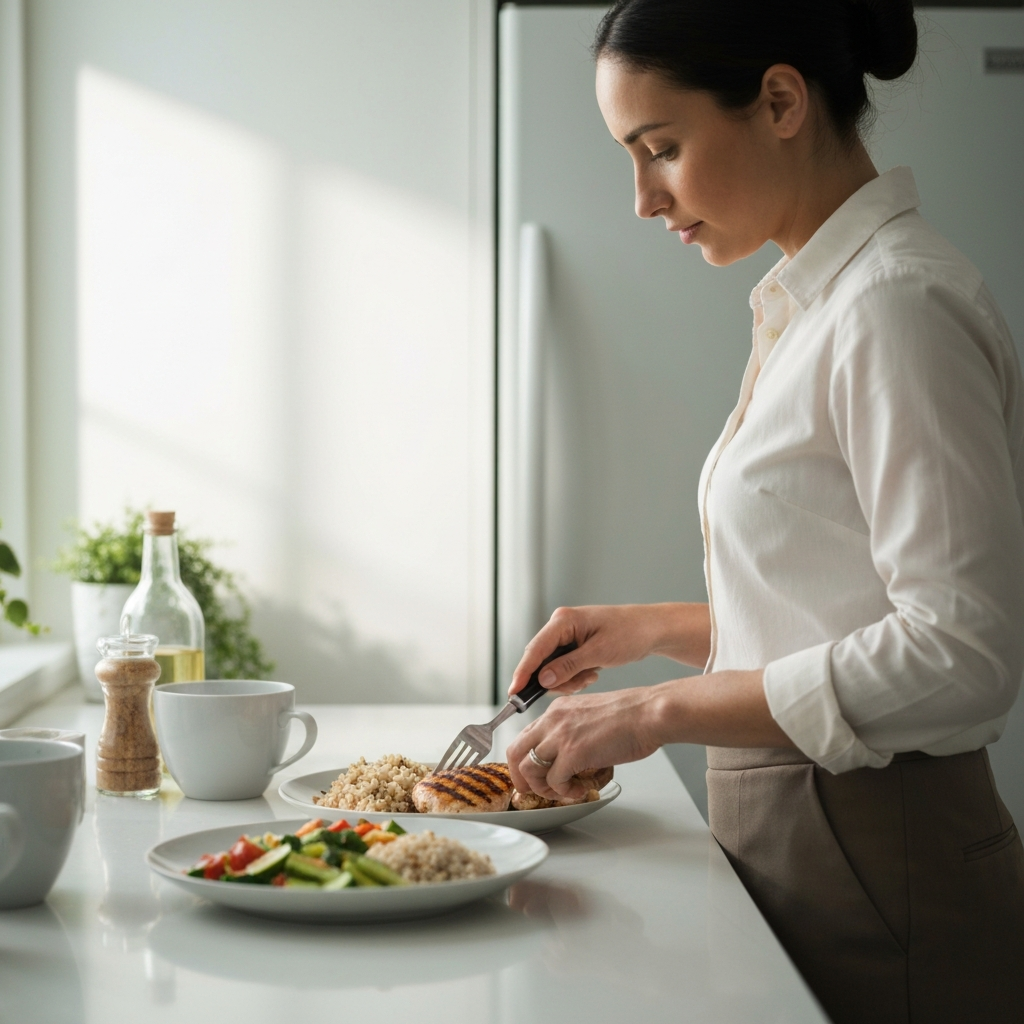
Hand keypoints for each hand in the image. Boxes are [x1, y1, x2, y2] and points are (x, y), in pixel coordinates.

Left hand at [506, 687, 662, 800]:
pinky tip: (579, 791)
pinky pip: (554, 781)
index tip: (535, 775)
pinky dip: (564, 793)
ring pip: (528, 769)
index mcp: (557, 709)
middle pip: (514, 752)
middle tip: (536, 791)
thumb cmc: (631, 716)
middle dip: (522, 778)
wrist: (650, 713)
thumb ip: (573, 730)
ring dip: (542, 788)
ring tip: (562, 792)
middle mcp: (553, 719)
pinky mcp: (573, 752)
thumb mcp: (590, 714)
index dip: (525, 760)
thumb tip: (567, 756)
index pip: (525, 736)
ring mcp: (561, 735)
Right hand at [509, 604, 701, 698]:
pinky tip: (592, 673)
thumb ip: (568, 666)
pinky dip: (575, 676)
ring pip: (552, 668)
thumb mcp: (599, 653)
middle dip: (555, 679)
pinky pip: (563, 667)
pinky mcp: (574, 645)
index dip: (522, 673)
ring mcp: (567, 636)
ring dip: (568, 679)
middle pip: (541, 660)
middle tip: (576, 686)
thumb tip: (542, 680)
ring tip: (590, 677)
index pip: (535, 649)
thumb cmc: (630, 633)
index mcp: (563, 620)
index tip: (513, 693)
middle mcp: (561, 626)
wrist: (652, 629)